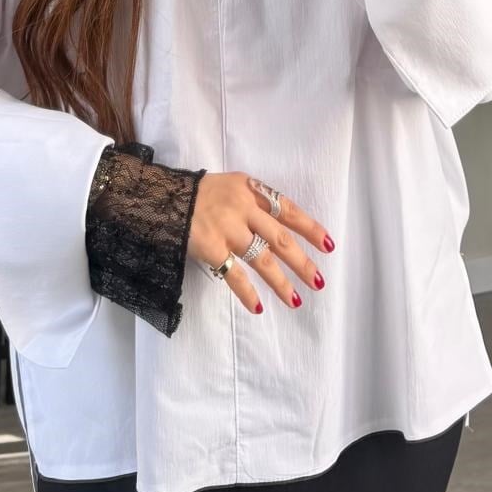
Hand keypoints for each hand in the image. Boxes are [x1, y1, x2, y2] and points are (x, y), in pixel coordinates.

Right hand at [187, 172, 334, 313]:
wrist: (163, 197)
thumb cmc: (200, 193)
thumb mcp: (232, 185)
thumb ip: (254, 200)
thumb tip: (282, 225)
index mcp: (251, 190)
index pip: (287, 209)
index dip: (309, 228)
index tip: (328, 245)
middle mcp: (243, 208)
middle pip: (280, 238)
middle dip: (301, 262)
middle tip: (318, 281)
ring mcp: (227, 229)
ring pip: (262, 259)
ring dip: (281, 282)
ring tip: (296, 301)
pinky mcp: (211, 248)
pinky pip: (233, 274)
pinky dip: (247, 292)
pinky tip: (257, 307)